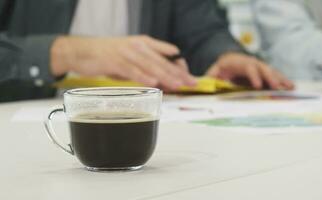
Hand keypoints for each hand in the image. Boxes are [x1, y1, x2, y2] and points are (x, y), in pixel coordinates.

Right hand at [50, 35, 195, 89]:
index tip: (190, 78)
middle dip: (178, 74)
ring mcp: (127, 53)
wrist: (83, 51)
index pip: (167, 56)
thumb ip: (146, 68)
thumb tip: (162, 81)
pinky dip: (143, 77)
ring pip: (150, 66)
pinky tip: (154, 83)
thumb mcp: (131, 59)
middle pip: (162, 62)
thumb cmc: (108, 56)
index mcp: (144, 44)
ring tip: (178, 85)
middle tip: (191, 83)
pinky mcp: (115, 61)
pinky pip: (132, 70)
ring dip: (165, 76)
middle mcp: (138, 46)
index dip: (180, 67)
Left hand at [206, 53, 293, 89]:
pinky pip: (274, 77)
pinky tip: (290, 88)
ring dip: (281, 79)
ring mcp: (259, 67)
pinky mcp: (263, 73)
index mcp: (238, 62)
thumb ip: (210, 78)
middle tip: (277, 88)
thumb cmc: (220, 69)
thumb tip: (203, 85)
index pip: (248, 67)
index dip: (253, 76)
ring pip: (271, 72)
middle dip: (271, 78)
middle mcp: (251, 62)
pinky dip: (282, 82)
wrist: (227, 61)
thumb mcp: (213, 72)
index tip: (257, 86)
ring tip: (290, 88)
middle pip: (263, 68)